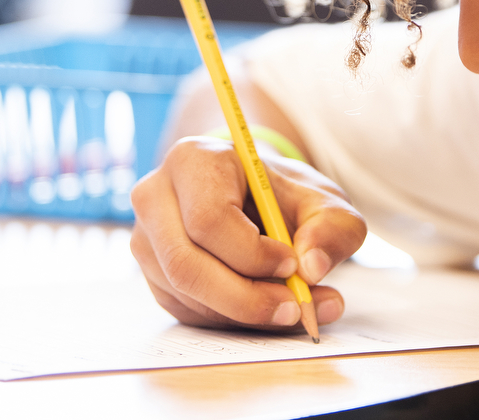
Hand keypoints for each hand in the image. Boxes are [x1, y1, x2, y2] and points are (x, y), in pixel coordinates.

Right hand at [130, 136, 367, 331]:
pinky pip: (184, 309)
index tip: (292, 264)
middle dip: (245, 298)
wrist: (255, 197)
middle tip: (294, 308)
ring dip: (241, 312)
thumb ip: (333, 228)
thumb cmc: (285, 196)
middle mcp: (156, 196)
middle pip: (185, 264)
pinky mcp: (152, 272)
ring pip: (184, 293)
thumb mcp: (325, 202)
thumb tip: (312, 267)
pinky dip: (229, 318)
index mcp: (195, 160)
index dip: (252, 253)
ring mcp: (146, 237)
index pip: (209, 219)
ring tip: (292, 306)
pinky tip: (262, 304)